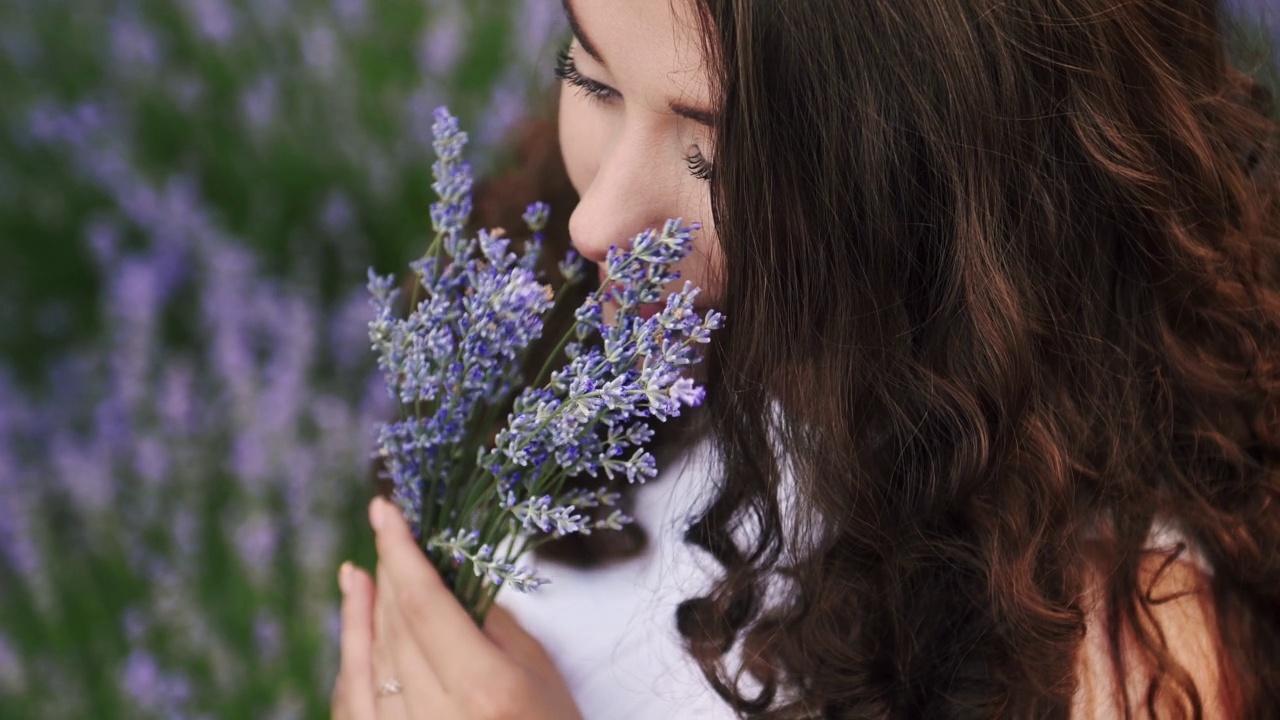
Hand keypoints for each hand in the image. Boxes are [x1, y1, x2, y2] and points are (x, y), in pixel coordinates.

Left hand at [332, 497, 582, 719]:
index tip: (385, 512)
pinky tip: (353, 630)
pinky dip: (349, 660)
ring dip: (359, 613)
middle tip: (384, 532)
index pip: (424, 603)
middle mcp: (436, 717)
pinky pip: (352, 703)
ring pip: (366, 662)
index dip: (400, 552)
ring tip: (357, 573)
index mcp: (482, 689)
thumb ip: (492, 622)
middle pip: (395, 627)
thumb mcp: (539, 673)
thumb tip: (452, 576)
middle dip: (388, 574)